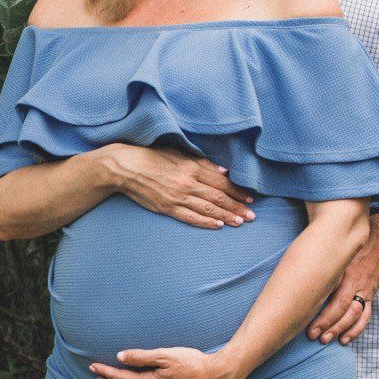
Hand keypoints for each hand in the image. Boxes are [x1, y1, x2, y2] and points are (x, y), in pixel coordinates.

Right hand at [103, 145, 256, 228]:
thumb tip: (223, 172)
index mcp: (191, 168)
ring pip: (208, 209)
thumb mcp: (178, 153)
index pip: (221, 182)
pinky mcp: (167, 208)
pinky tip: (218, 225)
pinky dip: (206, 222)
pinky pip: (190, 217)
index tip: (250, 198)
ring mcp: (177, 197)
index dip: (237, 191)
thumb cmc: (152, 157)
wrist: (126, 168)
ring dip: (226, 216)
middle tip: (252, 215)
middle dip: (237, 207)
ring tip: (241, 222)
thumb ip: (201, 163)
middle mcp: (187, 183)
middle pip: (218, 197)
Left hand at [306, 242, 378, 344]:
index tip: (307, 325)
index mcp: (346, 272)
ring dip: (341, 329)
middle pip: (343, 308)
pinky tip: (345, 339)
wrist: (378, 245)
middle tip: (313, 336)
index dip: (322, 314)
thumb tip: (304, 284)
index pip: (334, 297)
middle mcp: (356, 283)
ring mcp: (365, 291)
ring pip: (355, 314)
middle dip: (328, 324)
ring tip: (326, 339)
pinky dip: (356, 329)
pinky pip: (366, 316)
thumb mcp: (336, 254)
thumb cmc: (349, 249)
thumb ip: (324, 268)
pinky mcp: (370, 297)